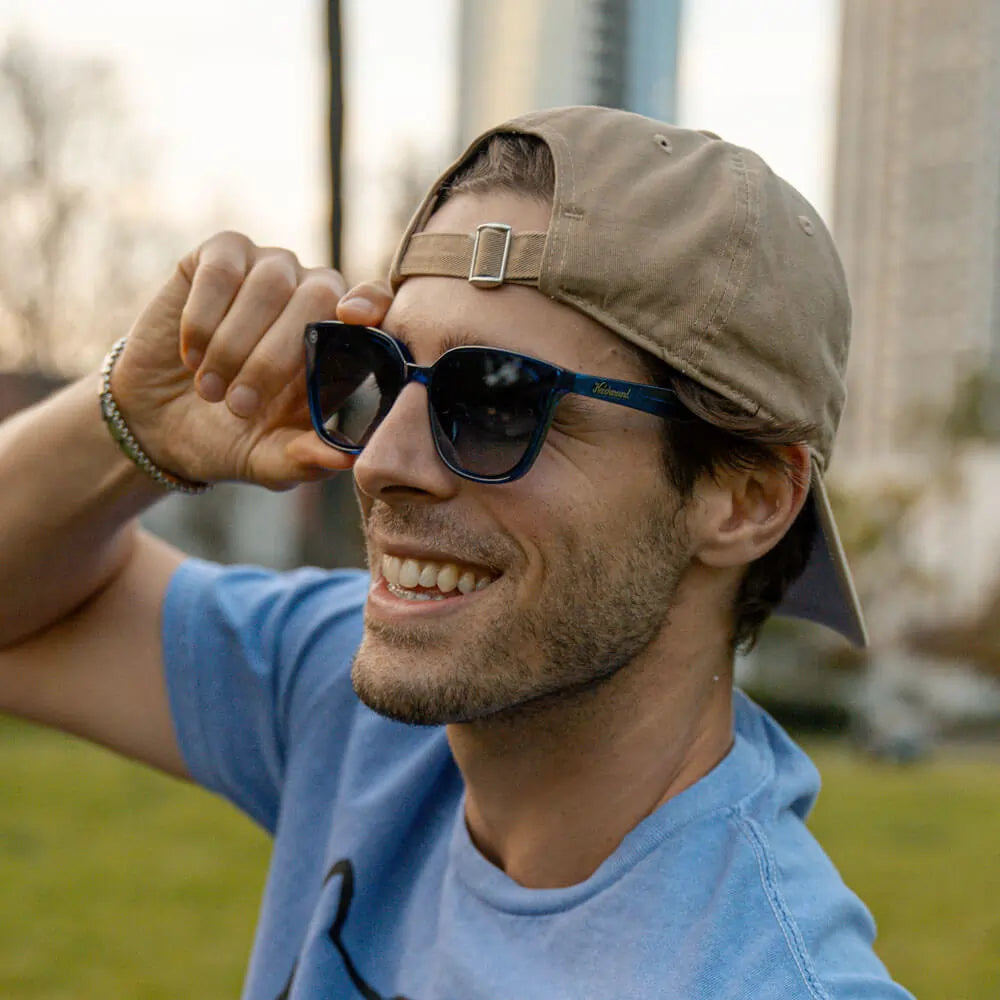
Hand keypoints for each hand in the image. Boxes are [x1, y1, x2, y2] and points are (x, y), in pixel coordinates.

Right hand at [109, 231, 392, 488]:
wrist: (160, 421)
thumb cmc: (232, 438)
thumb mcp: (268, 460)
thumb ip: (306, 460)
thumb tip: (344, 458)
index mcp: (342, 341)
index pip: (376, 303)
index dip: (371, 303)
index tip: (353, 319)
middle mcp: (314, 295)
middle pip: (318, 296)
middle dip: (277, 356)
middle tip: (240, 407)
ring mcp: (269, 269)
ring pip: (269, 285)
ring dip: (235, 345)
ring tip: (209, 391)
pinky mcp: (221, 254)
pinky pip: (222, 271)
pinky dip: (203, 317)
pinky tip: (191, 355)